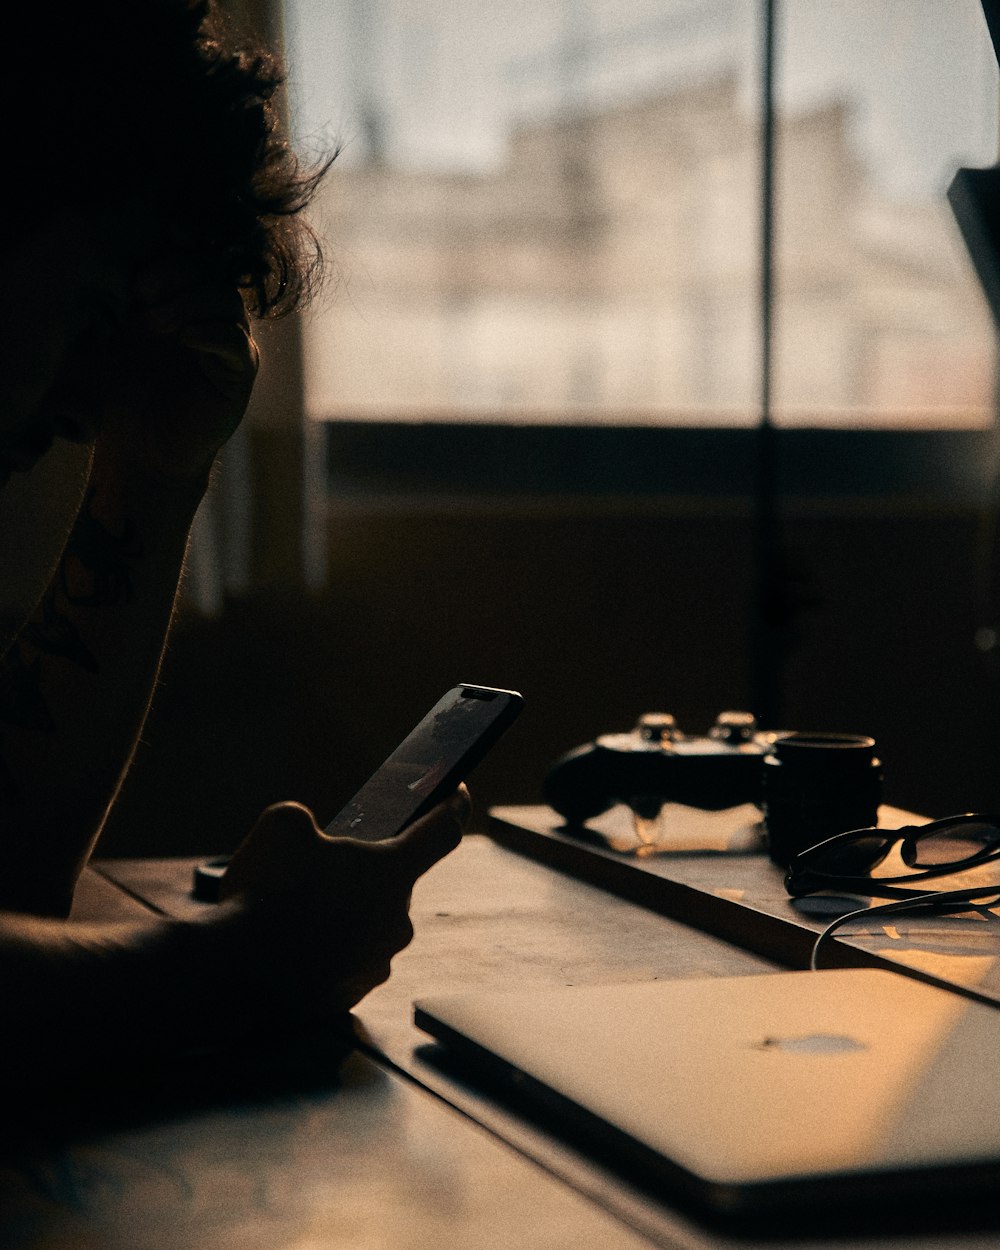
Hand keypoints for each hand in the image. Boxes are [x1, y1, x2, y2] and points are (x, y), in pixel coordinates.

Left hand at [50, 252, 259, 490]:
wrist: (139, 449)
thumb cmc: (113, 395)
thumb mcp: (94, 341)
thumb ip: (98, 302)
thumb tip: (96, 261)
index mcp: (174, 299)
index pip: (183, 256)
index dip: (164, 256)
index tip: (132, 276)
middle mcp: (205, 315)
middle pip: (209, 269)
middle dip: (176, 275)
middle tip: (142, 297)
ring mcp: (226, 341)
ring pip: (226, 300)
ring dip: (190, 303)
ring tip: (156, 324)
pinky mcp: (239, 372)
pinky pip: (237, 341)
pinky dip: (213, 333)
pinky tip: (184, 339)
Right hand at [218, 788, 468, 1018]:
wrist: (234, 973)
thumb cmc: (267, 892)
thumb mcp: (283, 826)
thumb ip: (309, 822)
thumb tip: (308, 836)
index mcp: (393, 873)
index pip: (442, 832)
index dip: (453, 807)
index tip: (457, 794)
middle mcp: (398, 921)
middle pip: (391, 884)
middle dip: (364, 873)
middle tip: (322, 868)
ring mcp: (378, 963)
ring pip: (367, 925)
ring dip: (343, 913)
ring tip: (295, 910)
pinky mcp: (353, 994)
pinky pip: (347, 960)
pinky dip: (326, 949)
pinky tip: (290, 944)